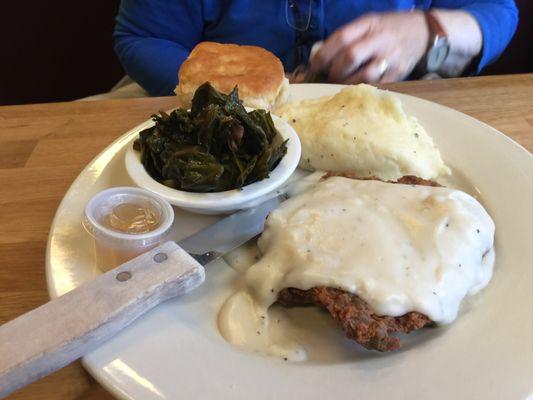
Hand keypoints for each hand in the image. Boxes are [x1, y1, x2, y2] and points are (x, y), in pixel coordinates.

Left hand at [312, 11, 429, 83]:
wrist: (423, 32)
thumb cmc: (388, 29)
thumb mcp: (368, 24)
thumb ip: (347, 37)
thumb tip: (320, 56)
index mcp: (370, 24)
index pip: (341, 38)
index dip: (324, 54)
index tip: (315, 64)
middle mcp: (381, 39)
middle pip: (350, 57)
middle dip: (335, 70)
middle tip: (329, 75)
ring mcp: (391, 58)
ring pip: (363, 76)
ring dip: (347, 83)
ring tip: (342, 82)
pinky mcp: (398, 74)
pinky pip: (375, 86)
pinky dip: (362, 89)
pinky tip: (357, 87)